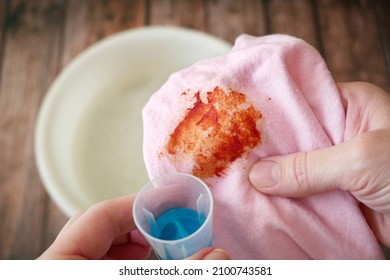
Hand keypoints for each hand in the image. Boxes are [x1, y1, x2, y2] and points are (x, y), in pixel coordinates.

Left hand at [38, 194, 229, 259]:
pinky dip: (127, 256)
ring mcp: (67, 269)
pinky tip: (146, 260)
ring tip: (162, 245)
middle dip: (142, 223)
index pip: (99, 215)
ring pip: (100, 244)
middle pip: (99, 227)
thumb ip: (179, 272)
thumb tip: (220, 255)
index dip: (141, 204)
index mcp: (59, 264)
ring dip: (136, 241)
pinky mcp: (77, 277)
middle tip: (172, 225)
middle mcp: (58, 264)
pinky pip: (99, 258)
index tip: (172, 198)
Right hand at [249, 82, 389, 246]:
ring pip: (294, 168)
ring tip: (237, 178)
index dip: (269, 113)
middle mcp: (339, 132)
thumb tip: (260, 175)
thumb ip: (309, 167)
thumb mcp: (361, 160)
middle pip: (292, 138)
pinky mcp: (335, 193)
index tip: (237, 123)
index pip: (298, 101)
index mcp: (348, 106)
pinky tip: (261, 201)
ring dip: (273, 178)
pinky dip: (286, 200)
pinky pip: (303, 194)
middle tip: (231, 155)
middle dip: (266, 150)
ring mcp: (335, 164)